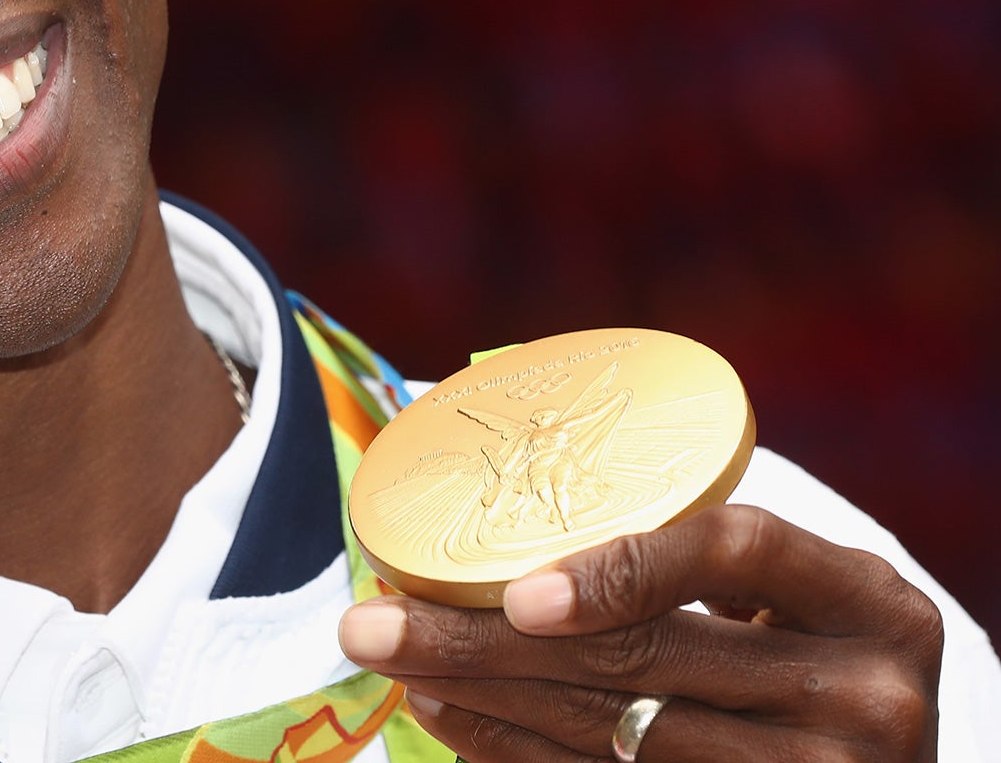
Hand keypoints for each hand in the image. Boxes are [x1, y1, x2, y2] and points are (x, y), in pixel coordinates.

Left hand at [338, 505, 943, 760]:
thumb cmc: (820, 651)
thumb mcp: (807, 595)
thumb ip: (706, 550)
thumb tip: (505, 504)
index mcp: (871, 605)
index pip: (736, 554)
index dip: (623, 567)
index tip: (513, 590)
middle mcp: (862, 699)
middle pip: (646, 659)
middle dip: (484, 637)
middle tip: (371, 619)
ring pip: (616, 735)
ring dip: (481, 697)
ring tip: (393, 660)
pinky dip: (518, 752)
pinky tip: (451, 717)